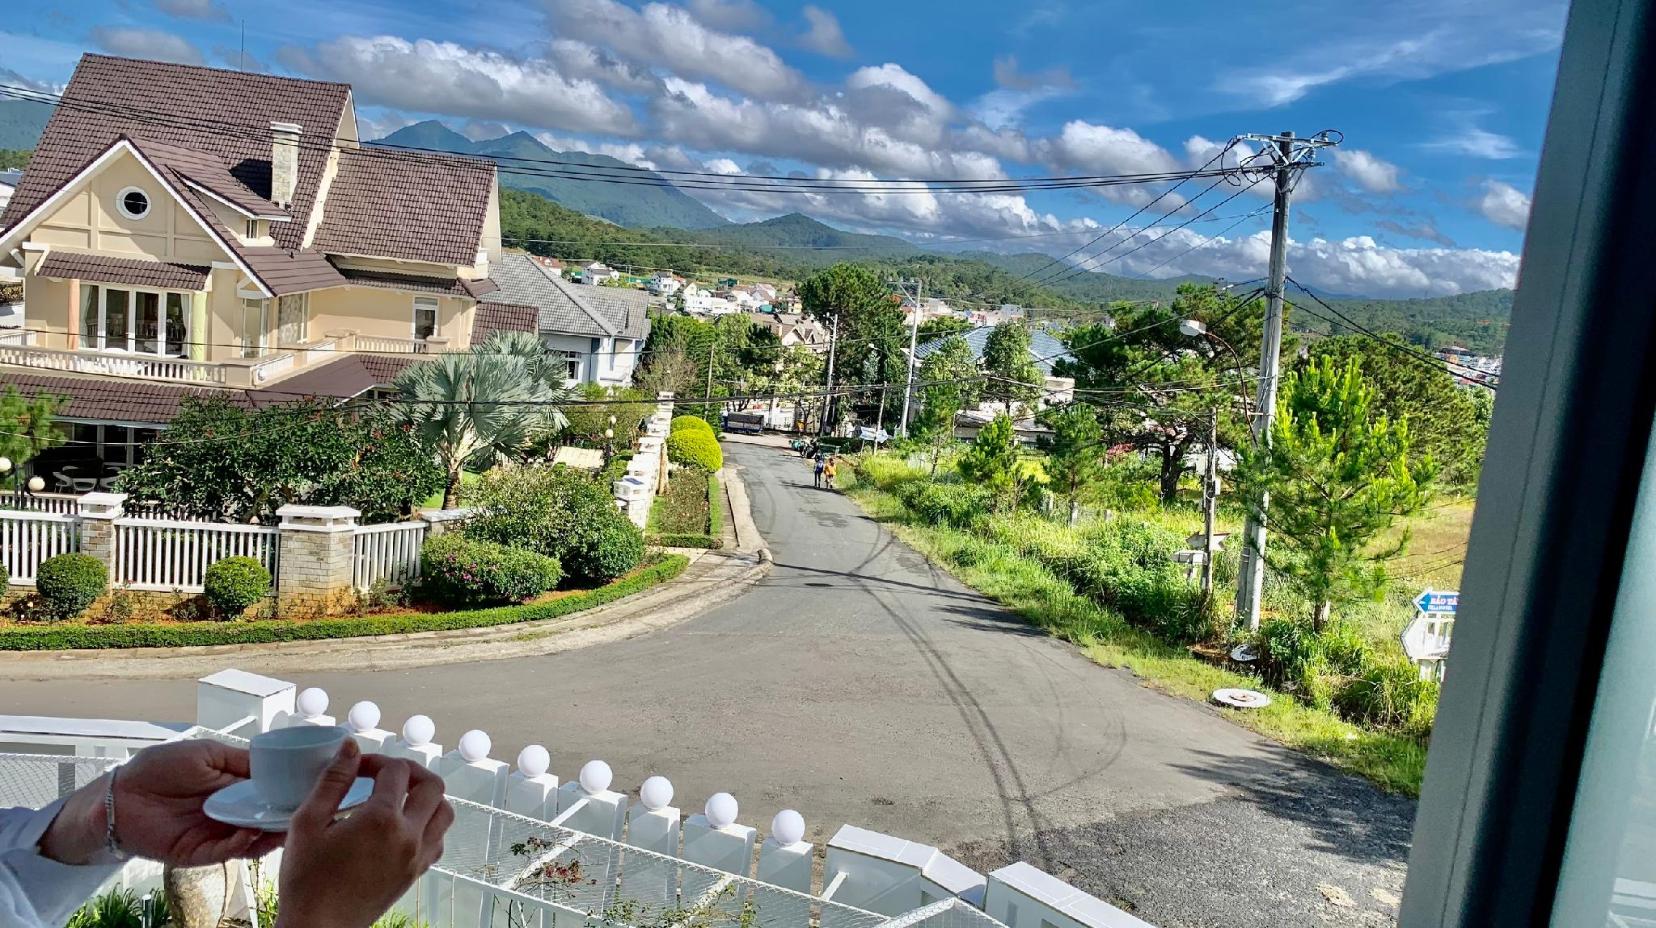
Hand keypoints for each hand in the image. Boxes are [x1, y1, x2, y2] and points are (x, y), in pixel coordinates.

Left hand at [39, 739, 283, 866]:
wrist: (119, 794)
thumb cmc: (158, 767)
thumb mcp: (207, 753)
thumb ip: (241, 761)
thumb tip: (277, 766)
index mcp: (234, 789)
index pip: (269, 795)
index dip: (288, 795)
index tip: (310, 791)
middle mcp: (229, 813)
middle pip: (265, 820)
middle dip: (284, 818)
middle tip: (306, 814)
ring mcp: (214, 834)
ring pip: (250, 841)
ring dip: (267, 836)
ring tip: (282, 828)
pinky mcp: (197, 853)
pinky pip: (223, 852)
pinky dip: (239, 846)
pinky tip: (248, 835)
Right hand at [276, 740, 452, 927]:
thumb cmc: (307, 881)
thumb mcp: (307, 823)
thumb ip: (332, 780)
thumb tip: (351, 747)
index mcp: (382, 820)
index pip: (395, 770)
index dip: (376, 760)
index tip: (357, 767)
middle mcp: (409, 836)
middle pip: (433, 785)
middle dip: (411, 771)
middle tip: (386, 774)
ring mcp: (417, 857)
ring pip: (445, 813)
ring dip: (427, 797)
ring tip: (399, 797)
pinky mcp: (416, 874)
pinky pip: (439, 840)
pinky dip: (429, 824)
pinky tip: (403, 827)